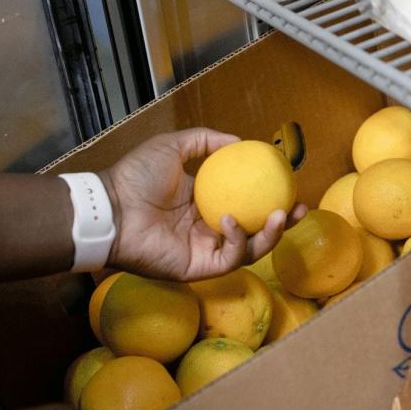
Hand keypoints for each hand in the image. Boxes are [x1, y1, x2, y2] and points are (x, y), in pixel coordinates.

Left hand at [98, 128, 305, 281]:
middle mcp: (208, 229)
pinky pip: (229, 258)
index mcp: (204, 203)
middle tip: (298, 209)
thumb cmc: (135, 177)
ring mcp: (204, 250)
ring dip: (269, 235)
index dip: (270, 198)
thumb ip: (205, 140)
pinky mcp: (198, 269)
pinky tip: (230, 219)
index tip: (290, 186)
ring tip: (278, 216)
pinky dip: (236, 240)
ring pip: (249, 249)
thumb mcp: (173, 146)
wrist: (112, 208)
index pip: (245, 204)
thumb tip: (239, 140)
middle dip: (282, 224)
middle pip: (255, 231)